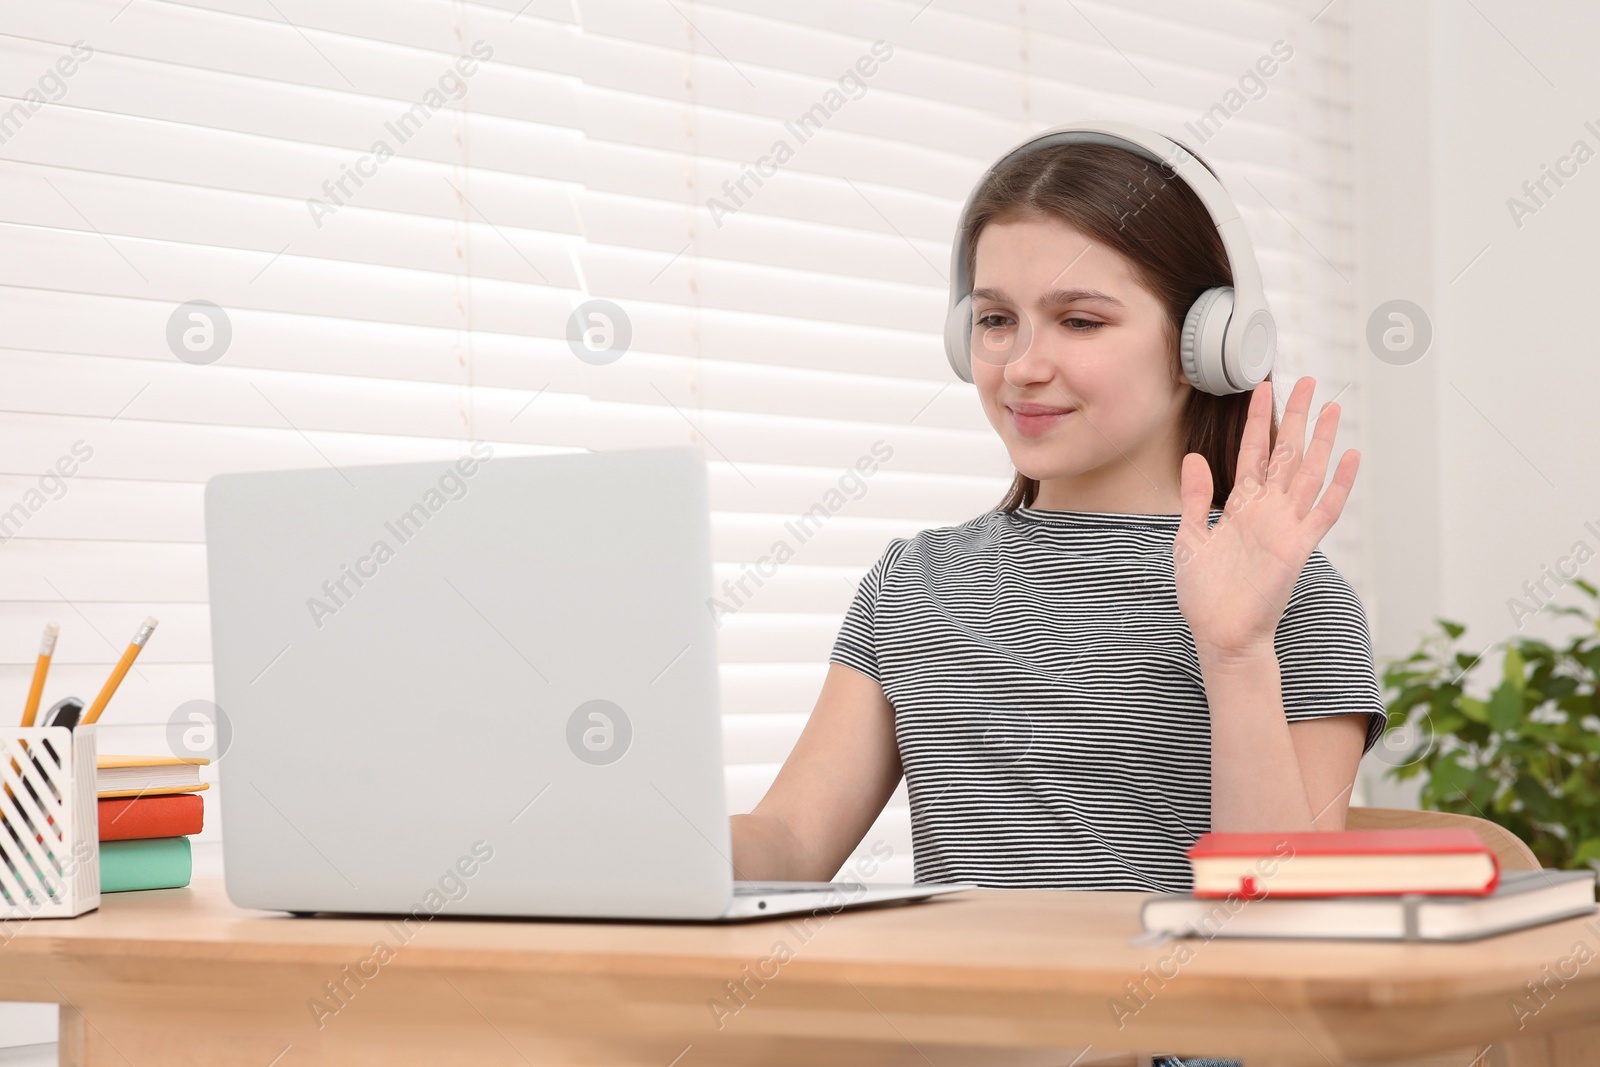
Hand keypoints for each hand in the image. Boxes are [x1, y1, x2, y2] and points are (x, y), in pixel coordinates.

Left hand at [1173, 377, 1359, 661]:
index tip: (1263, 388)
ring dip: (1321, 441)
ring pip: (1308, 473)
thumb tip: (1194, 458)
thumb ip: (1195, 498)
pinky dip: (1338, 485)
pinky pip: (1324, 511)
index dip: (1258, 420)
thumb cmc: (1204, 594)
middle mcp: (1267, 511)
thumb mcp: (1189, 538)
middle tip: (1307, 381)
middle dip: (1296, 417)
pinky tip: (1349, 457)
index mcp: (1240, 507)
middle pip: (1286, 453)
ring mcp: (1286, 527)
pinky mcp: (1298, 547)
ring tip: (1333, 407)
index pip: (1253, 453)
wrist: (1219, 634)